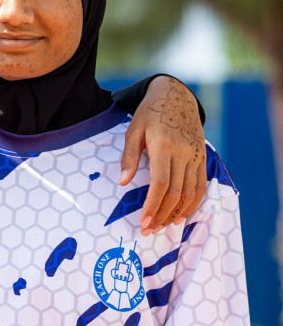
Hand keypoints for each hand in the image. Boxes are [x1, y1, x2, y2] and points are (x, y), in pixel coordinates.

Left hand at [121, 75, 205, 233]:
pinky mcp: (202, 158)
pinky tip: (181, 215)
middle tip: (149, 230)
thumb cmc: (149, 113)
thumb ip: (129, 157)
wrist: (176, 96)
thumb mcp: (133, 130)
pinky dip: (193, 203)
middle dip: (162, 214)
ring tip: (162, 226)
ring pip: (190, 193)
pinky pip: (201, 186)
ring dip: (177, 213)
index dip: (153, 205)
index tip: (144, 221)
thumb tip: (123, 182)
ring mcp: (196, 156)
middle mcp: (184, 153)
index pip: (161, 183)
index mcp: (164, 145)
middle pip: (176, 192)